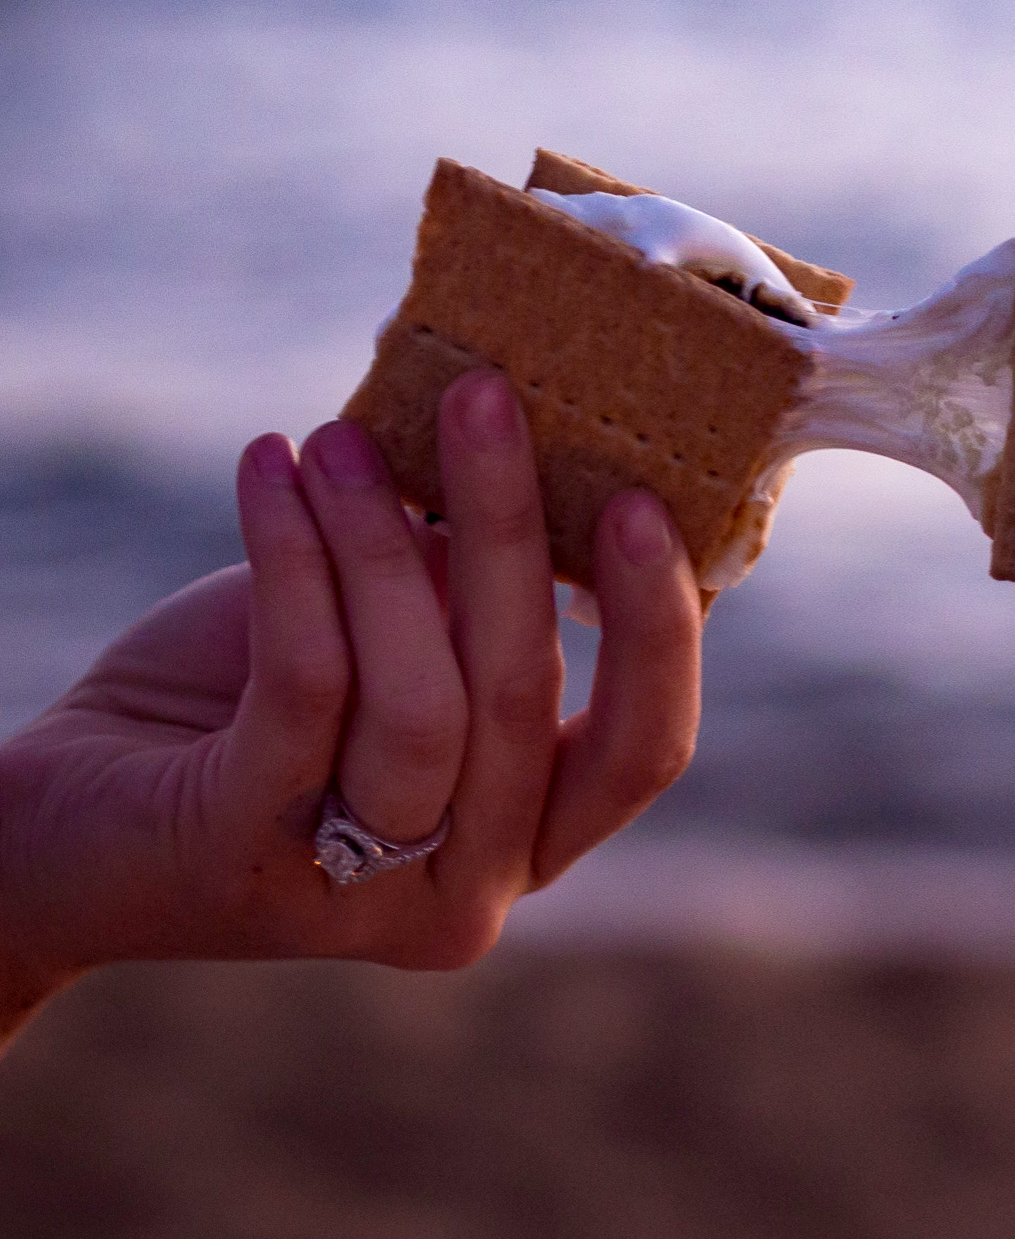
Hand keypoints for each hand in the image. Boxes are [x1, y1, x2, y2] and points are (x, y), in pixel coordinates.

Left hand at [0, 370, 700, 1037]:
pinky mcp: (250, 857)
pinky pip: (309, 686)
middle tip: (485, 399)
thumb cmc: (247, 709)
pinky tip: (268, 469)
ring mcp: (363, 899)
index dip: (658, 630)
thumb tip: (521, 450)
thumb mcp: (389, 648)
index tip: (639, 498)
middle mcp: (469, 893)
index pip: (643, 753)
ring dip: (383, 545)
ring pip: (424, 701)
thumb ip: (467, 598)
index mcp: (531, 840)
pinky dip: (296, 561)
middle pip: (527, 702)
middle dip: (509, 533)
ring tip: (336, 440)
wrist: (73, 817)